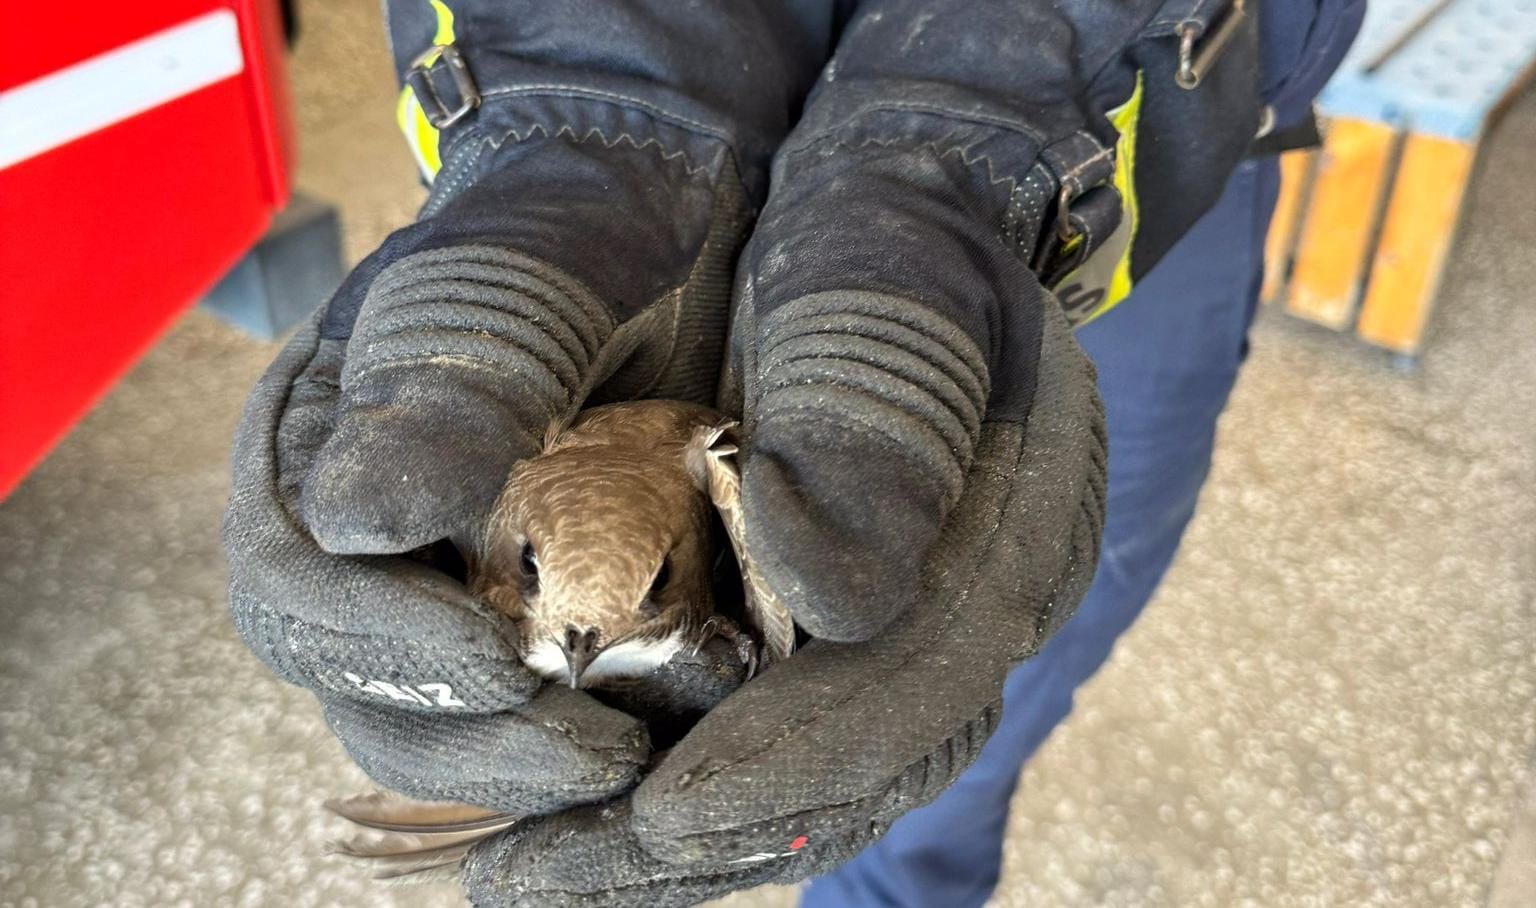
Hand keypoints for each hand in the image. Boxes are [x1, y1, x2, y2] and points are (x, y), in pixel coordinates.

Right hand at [223, 135, 752, 812]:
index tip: (500, 668)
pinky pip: (511, 700)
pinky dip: (563, 735)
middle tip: (591, 755)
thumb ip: (451, 377)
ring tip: (625, 762)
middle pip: (355, 679)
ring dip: (518, 758)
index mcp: (314, 438)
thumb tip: (356, 521)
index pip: (298, 588)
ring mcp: (432, 566)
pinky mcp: (513, 600)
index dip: (384, 648)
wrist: (663, 216)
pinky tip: (645, 742)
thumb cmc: (586, 220)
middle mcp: (356, 520)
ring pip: (431, 712)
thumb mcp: (531, 273)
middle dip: (465, 735)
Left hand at [459, 292, 1103, 905]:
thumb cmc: (887, 236)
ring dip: (670, 841)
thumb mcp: (886, 282)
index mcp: (1018, 526)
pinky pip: (772, 744)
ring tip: (527, 872)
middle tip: (547, 878)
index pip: (918, 687)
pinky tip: (564, 803)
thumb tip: (830, 599)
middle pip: (860, 773)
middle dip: (709, 838)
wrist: (899, 222)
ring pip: (812, 782)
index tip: (656, 808)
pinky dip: (674, 786)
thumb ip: (876, 425)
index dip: (791, 763)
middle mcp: (974, 607)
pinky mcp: (848, 635)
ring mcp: (915, 629)